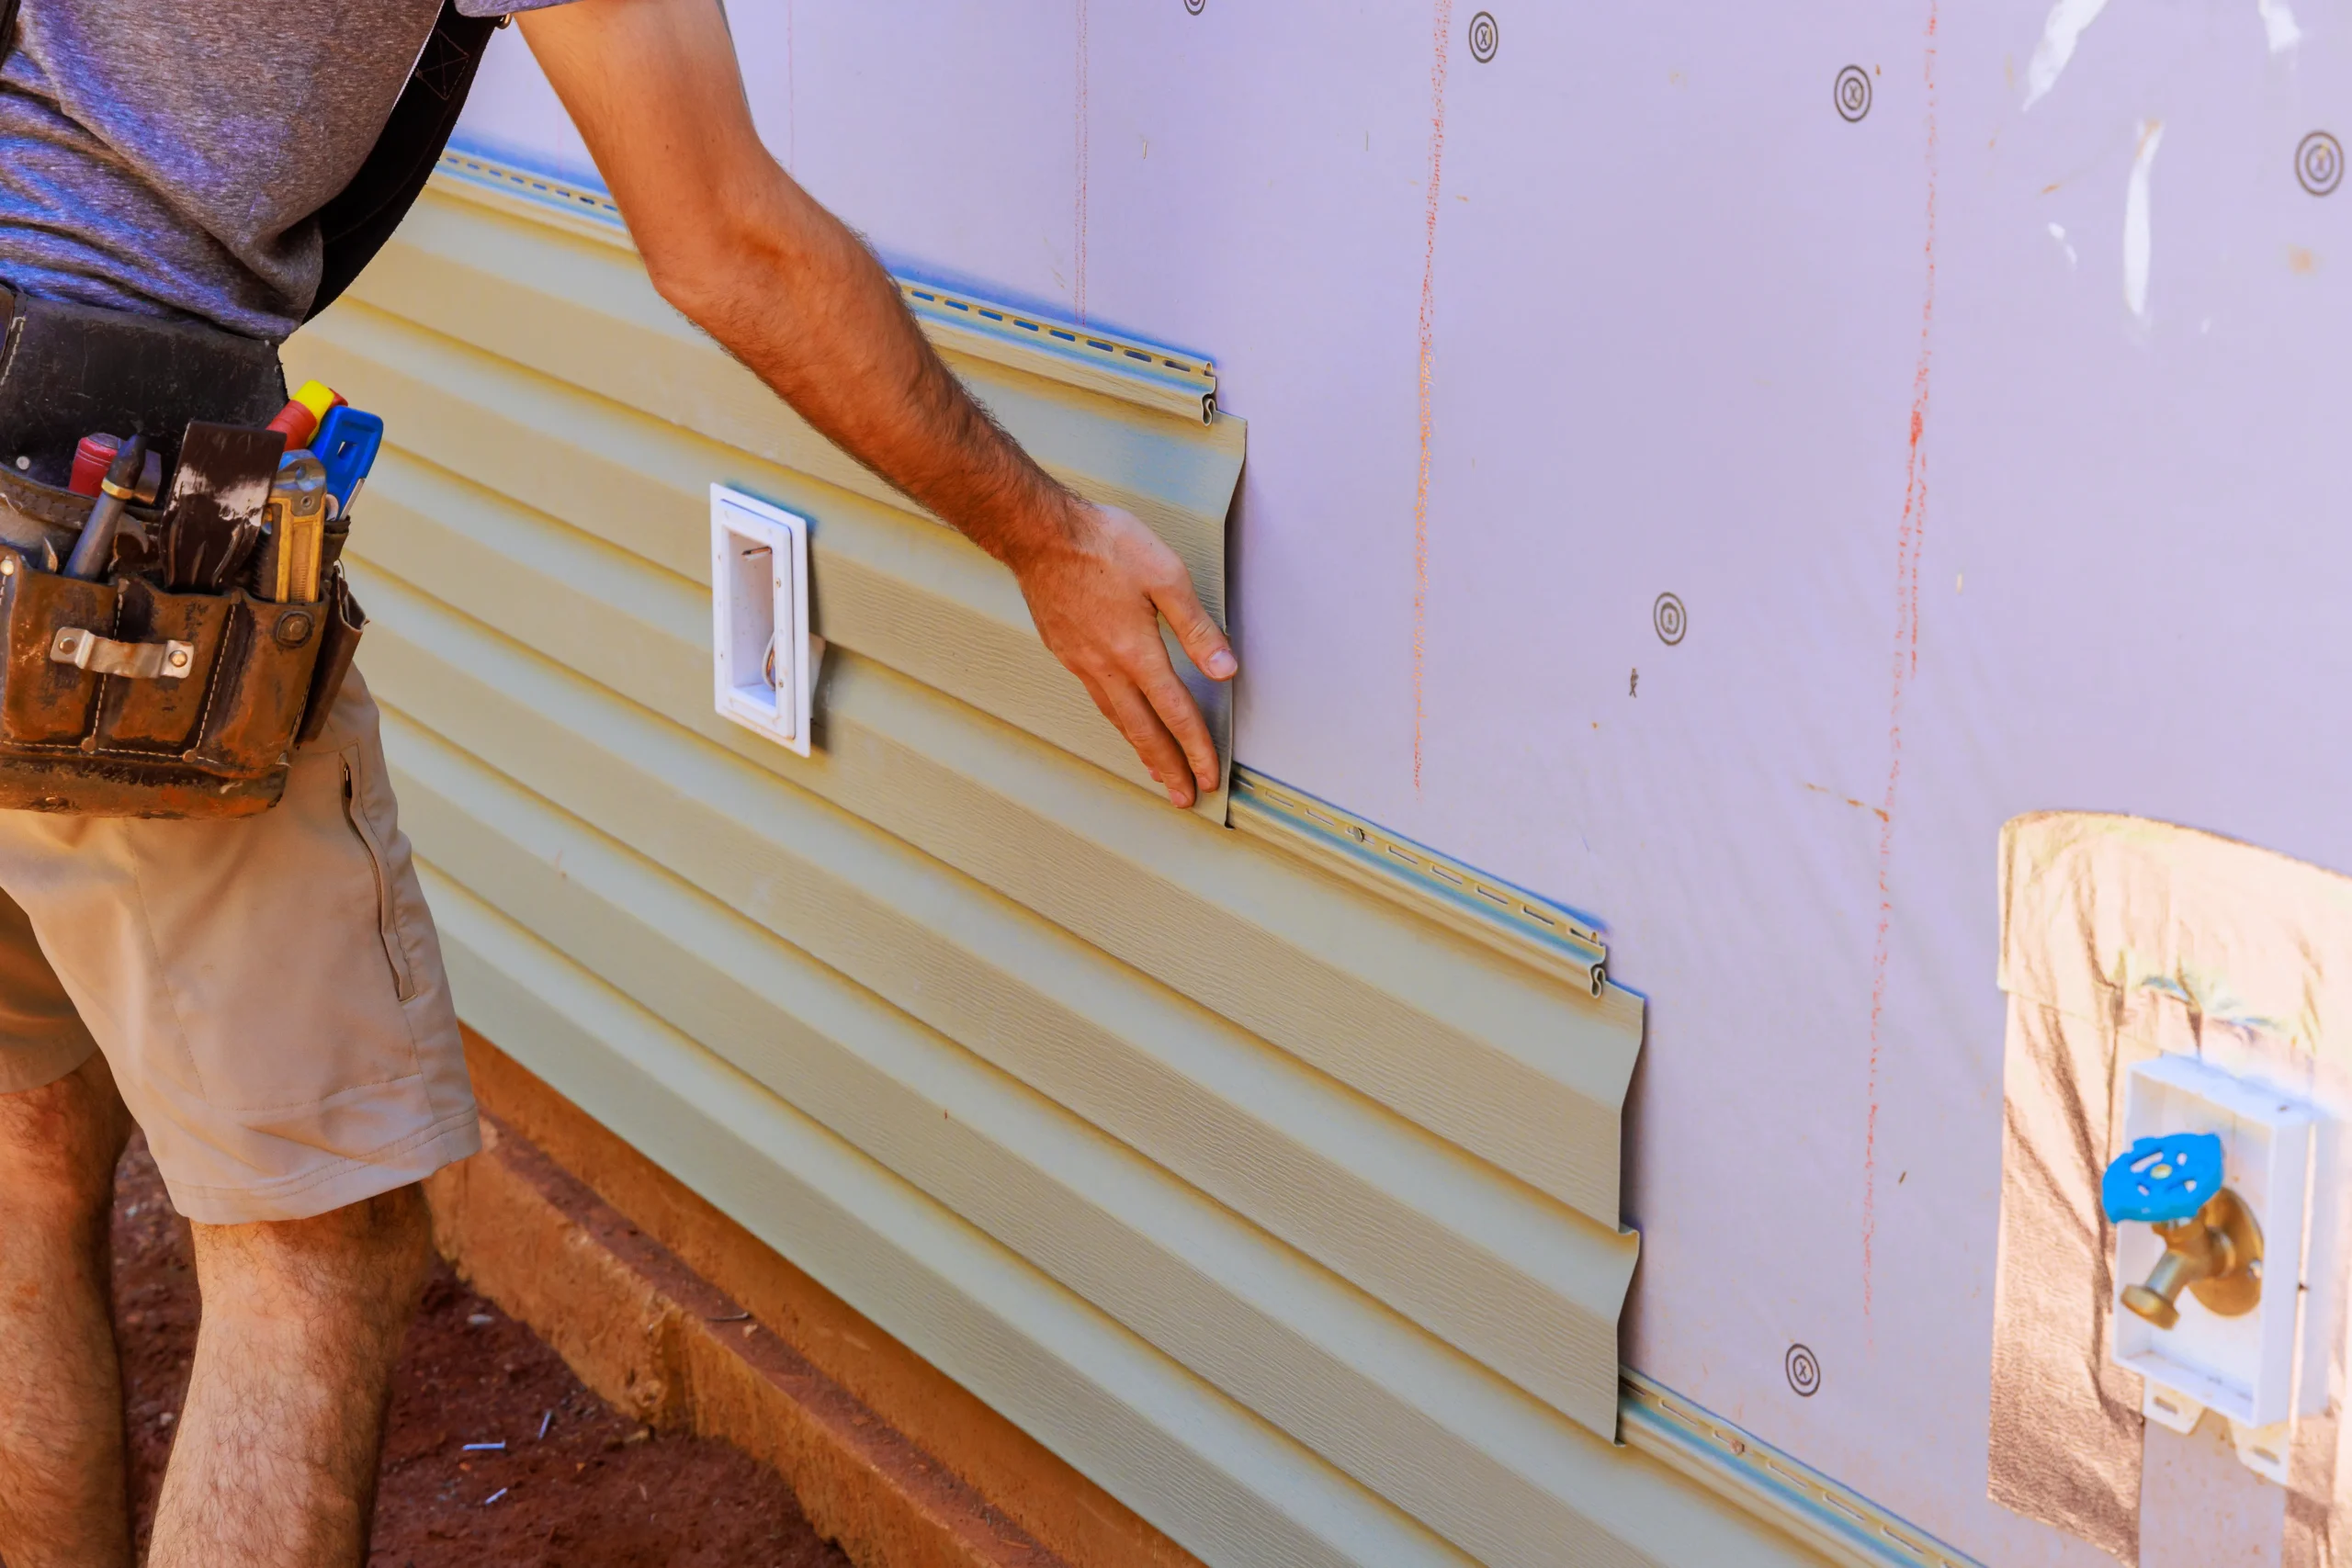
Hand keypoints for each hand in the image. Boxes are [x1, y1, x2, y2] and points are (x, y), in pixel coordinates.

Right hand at [1009, 501, 1236, 806]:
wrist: (1038, 533)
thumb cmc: (1103, 545)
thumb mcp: (1165, 575)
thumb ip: (1197, 627)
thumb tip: (1225, 669)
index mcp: (1136, 652)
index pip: (1176, 713)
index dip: (1196, 749)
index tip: (1209, 777)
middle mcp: (1107, 667)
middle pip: (1144, 731)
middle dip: (1168, 768)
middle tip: (1183, 798)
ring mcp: (1082, 662)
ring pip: (1117, 719)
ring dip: (1141, 751)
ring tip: (1156, 773)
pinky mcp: (1065, 651)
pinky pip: (1098, 699)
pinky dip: (1117, 722)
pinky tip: (1122, 722)